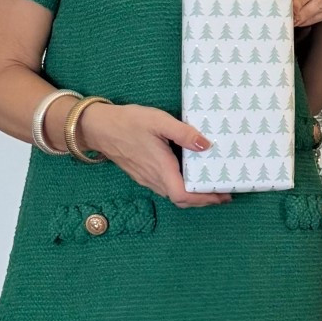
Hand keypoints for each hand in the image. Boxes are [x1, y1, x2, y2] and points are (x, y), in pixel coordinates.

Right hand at [76, 102, 231, 208]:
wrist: (98, 127)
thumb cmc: (128, 122)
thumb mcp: (158, 121)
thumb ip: (183, 132)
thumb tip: (206, 145)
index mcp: (160, 168)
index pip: (183, 195)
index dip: (204, 199)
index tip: (222, 195)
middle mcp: (153, 178)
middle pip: (181, 199)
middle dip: (203, 200)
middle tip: (224, 193)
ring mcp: (146, 178)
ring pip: (173, 195)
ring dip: (193, 196)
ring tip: (211, 186)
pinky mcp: (142, 174)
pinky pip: (165, 188)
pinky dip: (181, 188)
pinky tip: (189, 176)